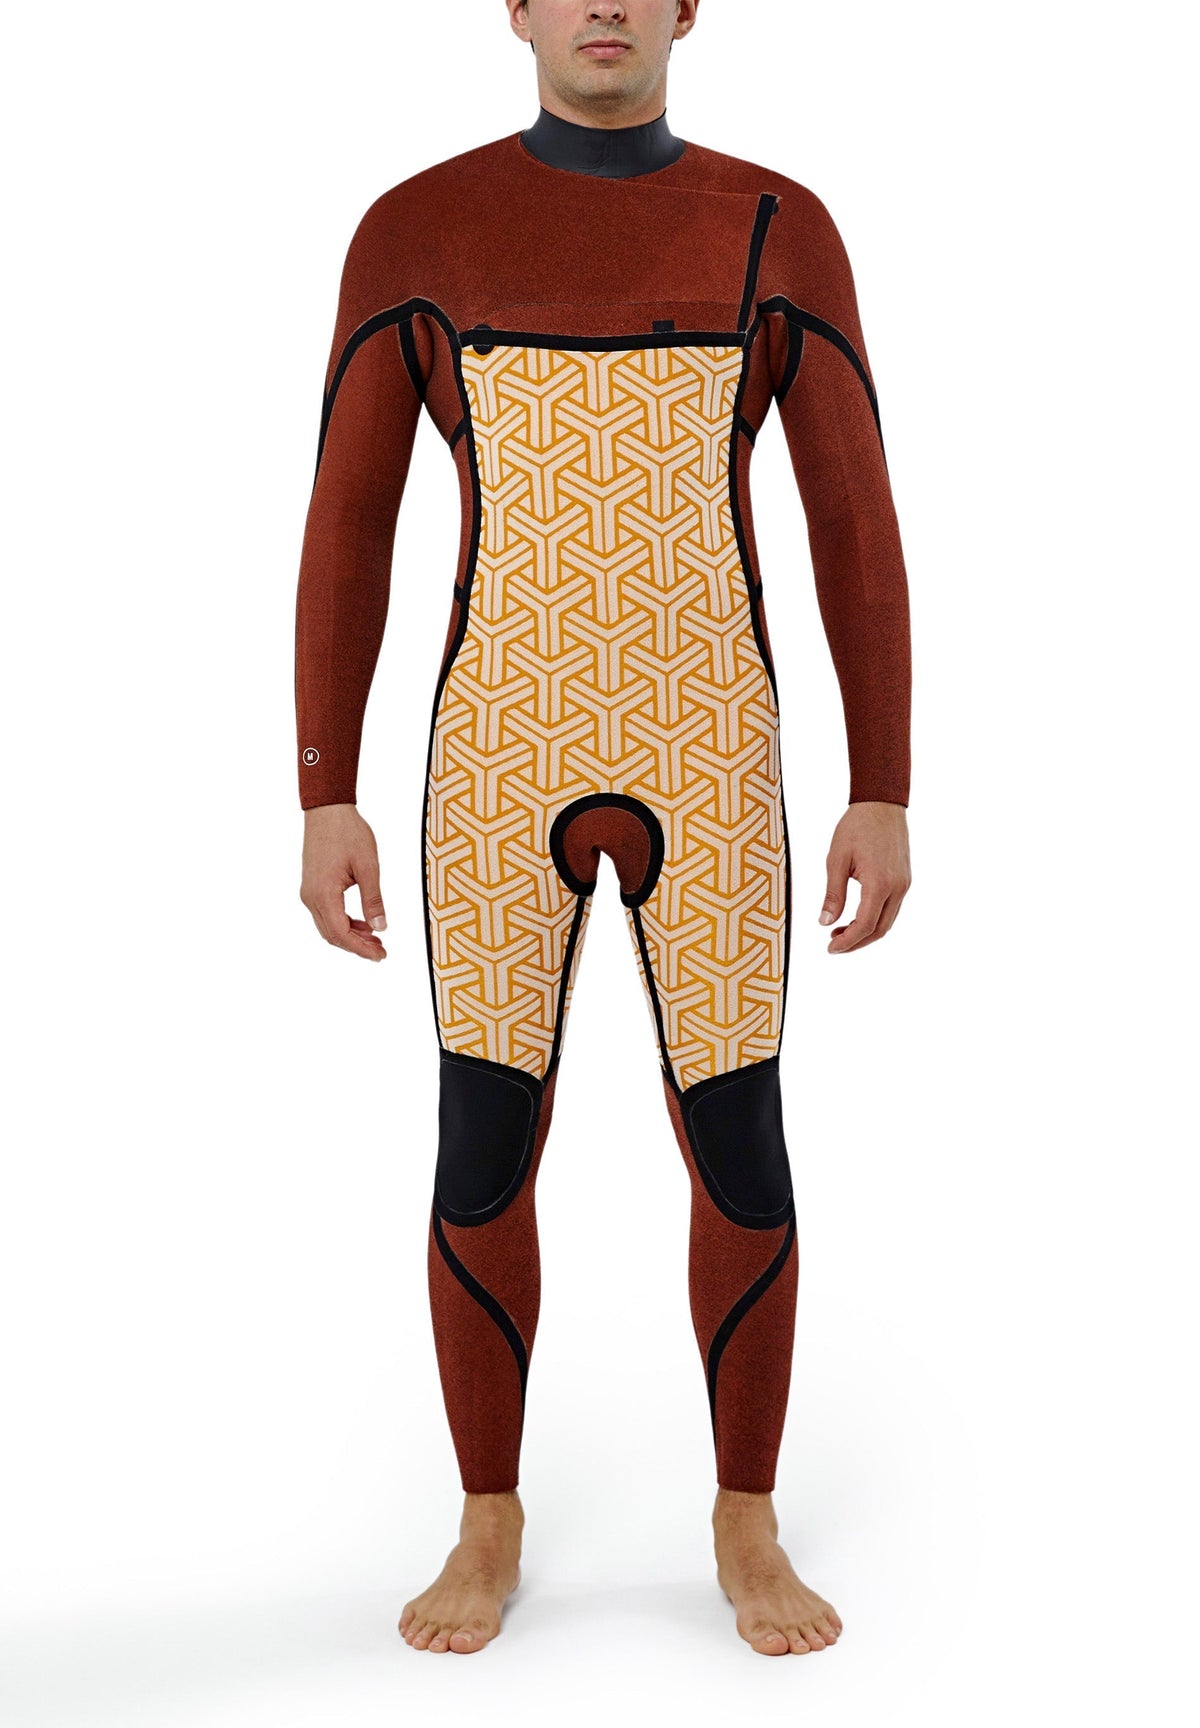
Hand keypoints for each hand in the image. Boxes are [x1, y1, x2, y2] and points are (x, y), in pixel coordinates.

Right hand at [300, 804, 387, 960]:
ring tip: (376, 938)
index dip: (361, 949)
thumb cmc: (348, 832)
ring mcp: (308, 892)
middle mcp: (310, 897)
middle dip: (357, 946)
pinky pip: (326, 913)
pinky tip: (362, 922)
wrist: (327, 810)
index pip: (341, 934)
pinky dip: (343, 922)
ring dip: (350, 935)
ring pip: (328, 926)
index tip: (380, 955)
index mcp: (324, 893)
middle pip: (332, 935)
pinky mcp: (311, 886)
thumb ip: (373, 900)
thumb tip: (381, 927)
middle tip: (381, 951)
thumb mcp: (368, 867)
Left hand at [820, 802, 910, 954]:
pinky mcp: (904, 880)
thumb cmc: (856, 827)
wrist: (881, 804)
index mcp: (880, 883)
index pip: (865, 925)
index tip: (830, 948)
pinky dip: (875, 919)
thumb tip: (824, 923)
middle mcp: (897, 887)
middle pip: (880, 930)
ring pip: (888, 921)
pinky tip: (856, 917)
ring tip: (840, 932)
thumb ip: (832, 894)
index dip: (848, 942)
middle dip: (857, 942)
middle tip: (833, 946)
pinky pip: (892, 908)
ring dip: (866, 932)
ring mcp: (904, 884)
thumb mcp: (836, 860)